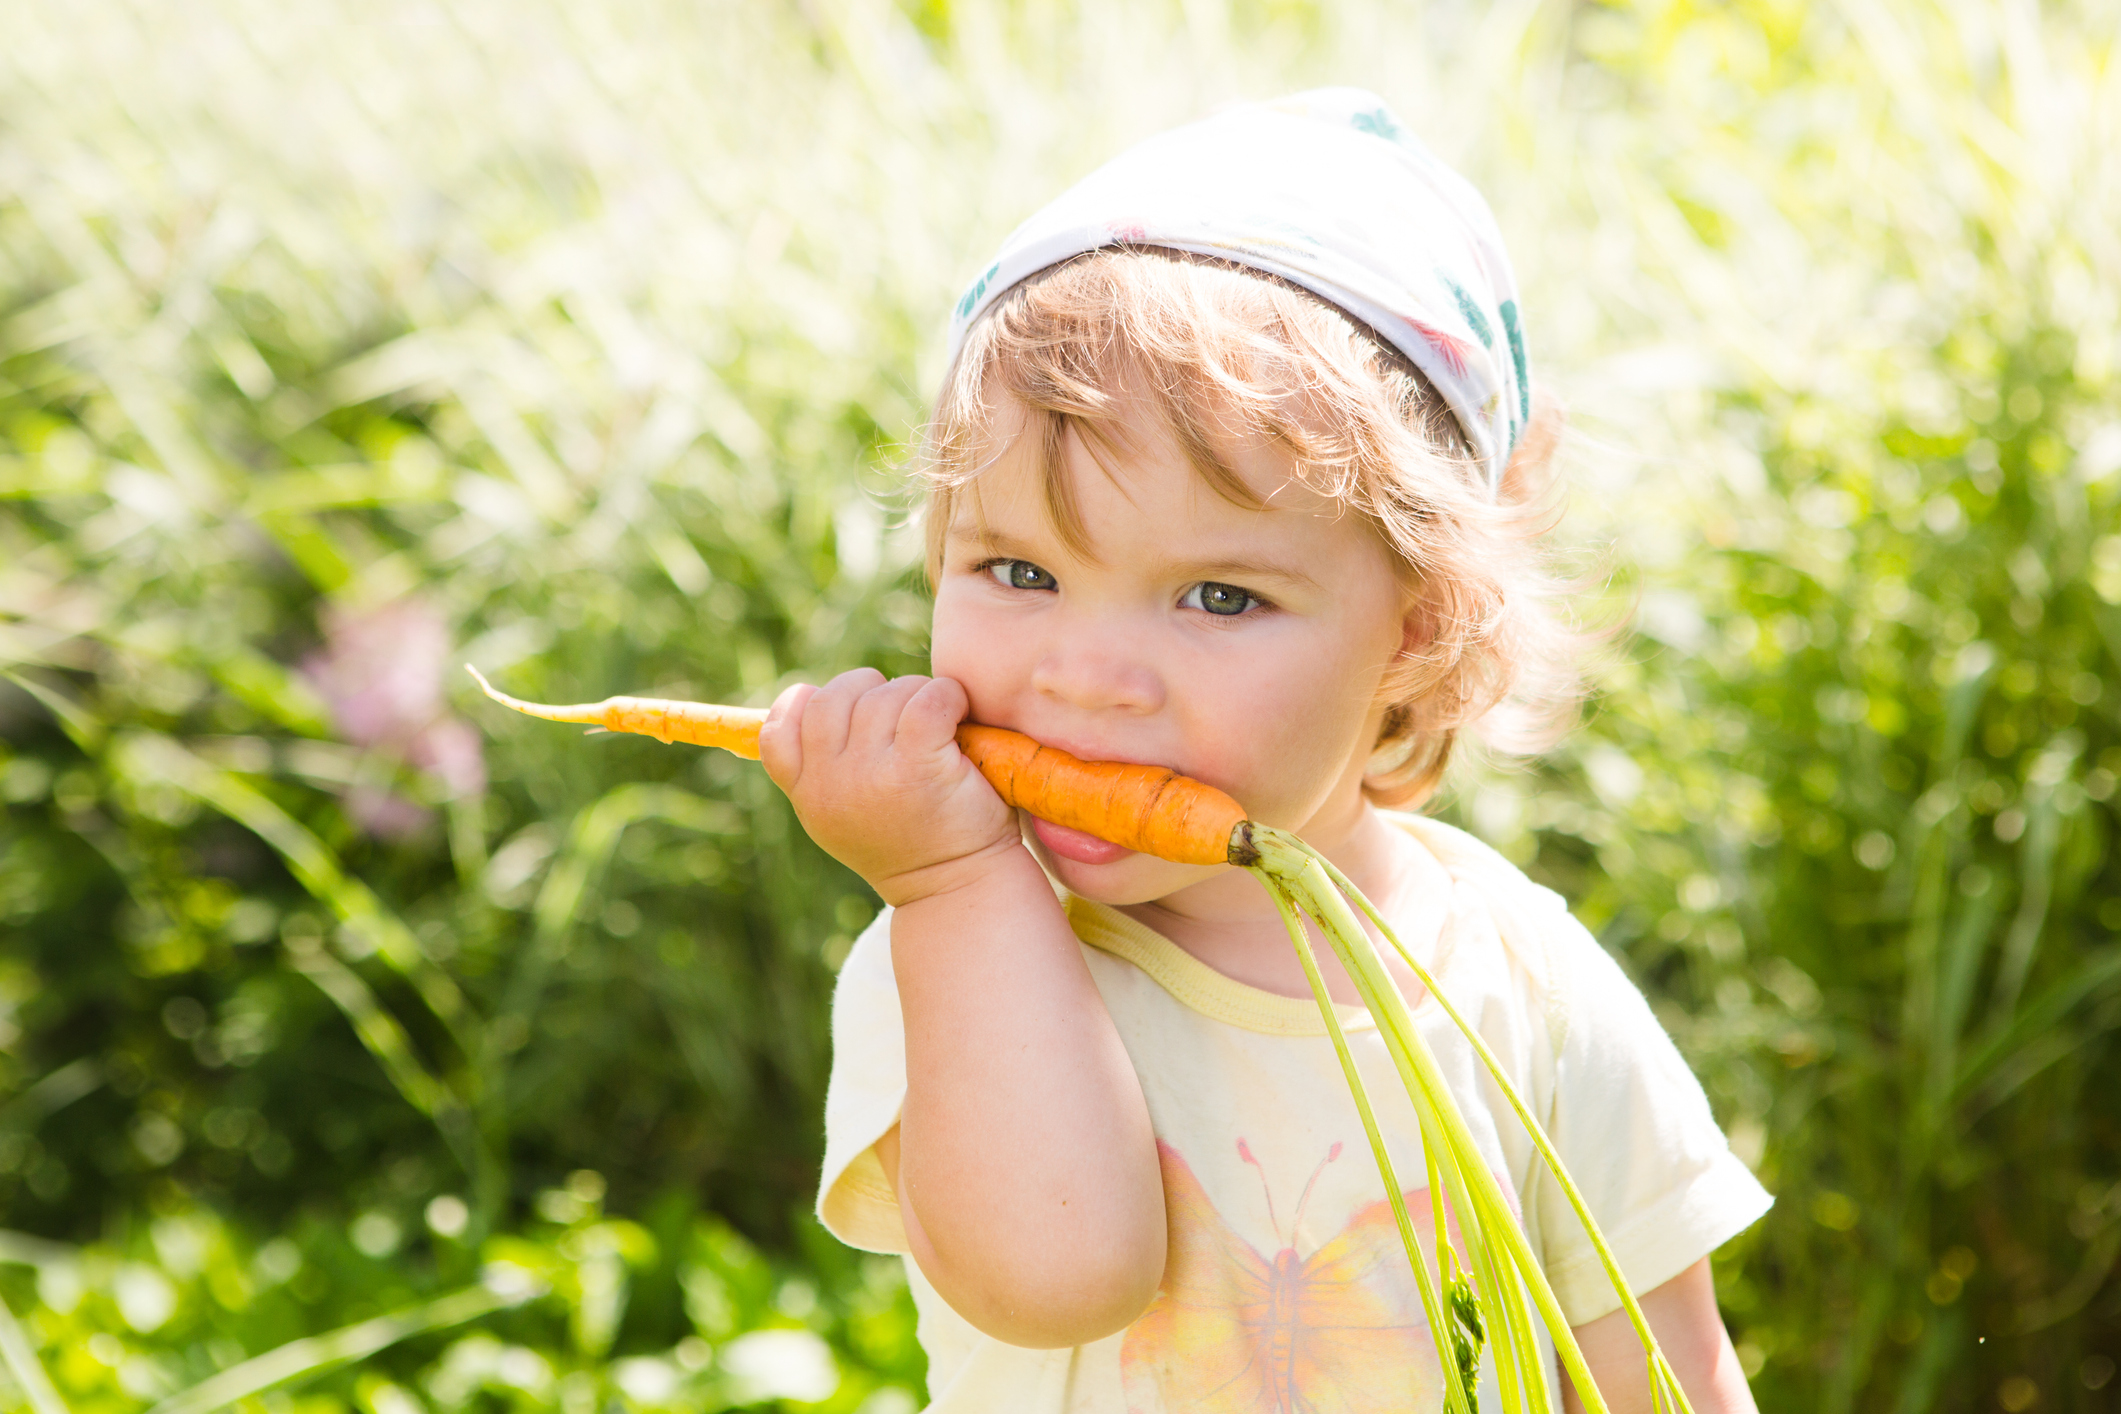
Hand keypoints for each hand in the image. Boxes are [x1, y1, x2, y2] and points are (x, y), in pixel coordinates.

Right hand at [759, 669, 1020, 905]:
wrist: (957, 888)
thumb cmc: (911, 841)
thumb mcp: (843, 818)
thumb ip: (820, 770)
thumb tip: (805, 699)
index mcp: (809, 795)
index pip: (777, 731)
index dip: (803, 704)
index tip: (843, 712)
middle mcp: (830, 784)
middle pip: (833, 697)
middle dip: (870, 690)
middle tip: (903, 712)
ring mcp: (871, 775)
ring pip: (884, 695)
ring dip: (916, 693)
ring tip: (939, 720)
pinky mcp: (918, 767)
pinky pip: (927, 700)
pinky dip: (947, 695)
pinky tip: (958, 713)